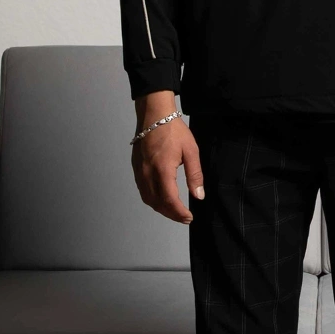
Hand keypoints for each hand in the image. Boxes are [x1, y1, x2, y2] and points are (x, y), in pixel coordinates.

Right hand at [131, 96, 204, 223]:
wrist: (154, 115)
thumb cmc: (174, 130)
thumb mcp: (191, 151)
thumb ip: (195, 175)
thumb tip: (199, 195)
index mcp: (162, 169)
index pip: (169, 199)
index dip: (179, 213)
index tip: (189, 217)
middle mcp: (148, 173)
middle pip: (157, 203)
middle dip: (171, 214)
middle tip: (184, 218)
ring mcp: (139, 172)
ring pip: (148, 199)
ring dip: (161, 209)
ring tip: (175, 212)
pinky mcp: (136, 169)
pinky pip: (143, 191)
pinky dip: (152, 200)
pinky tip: (162, 199)